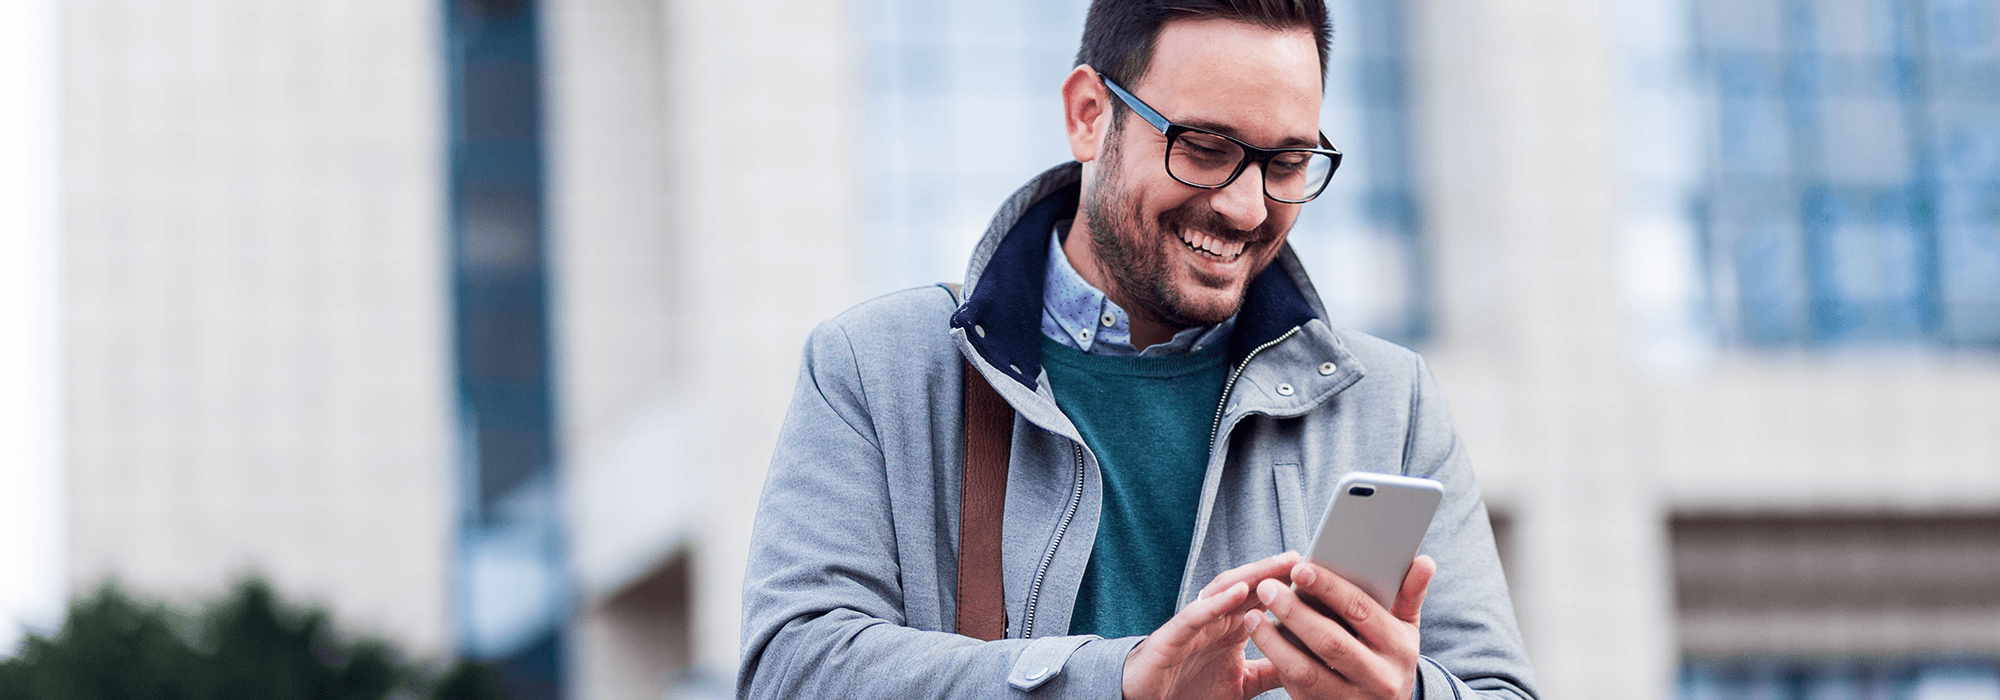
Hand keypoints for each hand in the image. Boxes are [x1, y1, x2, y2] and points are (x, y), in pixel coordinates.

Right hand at [1122, 553, 1300, 699]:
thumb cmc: (1190, 689)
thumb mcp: (1244, 683)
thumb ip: (1271, 670)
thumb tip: (1308, 664)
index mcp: (1233, 628)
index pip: (1266, 599)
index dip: (1290, 585)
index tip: (1322, 575)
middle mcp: (1216, 619)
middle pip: (1250, 586)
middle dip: (1277, 570)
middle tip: (1307, 557)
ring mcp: (1195, 624)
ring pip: (1225, 591)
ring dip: (1253, 575)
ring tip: (1280, 564)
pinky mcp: (1173, 636)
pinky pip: (1196, 614)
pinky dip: (1217, 601)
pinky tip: (1238, 591)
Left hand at [1244, 555, 1435, 698]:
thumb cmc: (1392, 656)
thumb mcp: (1406, 628)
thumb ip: (1410, 594)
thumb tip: (1424, 561)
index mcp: (1398, 648)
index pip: (1361, 612)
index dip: (1329, 588)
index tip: (1300, 568)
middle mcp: (1379, 677)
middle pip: (1330, 642)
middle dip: (1294, 612)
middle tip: (1267, 587)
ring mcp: (1352, 699)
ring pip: (1306, 671)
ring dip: (1275, 642)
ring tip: (1253, 617)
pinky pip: (1297, 689)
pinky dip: (1277, 664)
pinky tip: (1262, 642)